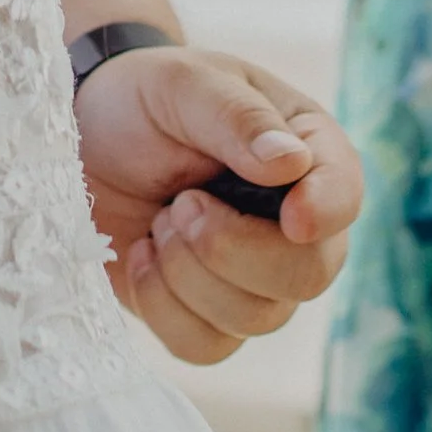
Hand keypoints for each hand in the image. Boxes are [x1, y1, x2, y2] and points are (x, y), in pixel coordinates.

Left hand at [73, 44, 359, 368]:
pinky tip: (143, 256)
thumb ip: (237, 118)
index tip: (293, 216)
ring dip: (189, 273)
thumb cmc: (145, 99)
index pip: (345, 195)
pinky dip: (163, 307)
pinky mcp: (206, 315)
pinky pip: (205, 347)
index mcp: (307, 153)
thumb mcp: (183, 84)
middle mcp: (295, 224)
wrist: (87, 138)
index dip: (327, 213)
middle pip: (308, 276)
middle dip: (233, 249)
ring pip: (256, 319)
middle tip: (182, 204)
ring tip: (160, 220)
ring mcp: (255, 278)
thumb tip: (291, 163)